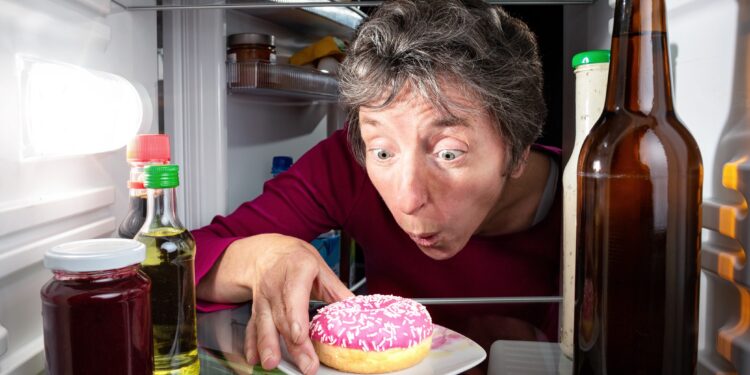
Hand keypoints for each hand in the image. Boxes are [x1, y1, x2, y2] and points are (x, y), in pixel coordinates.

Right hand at [199, 233, 352, 373]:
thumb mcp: (321, 268)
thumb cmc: (296, 260)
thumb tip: (358, 311)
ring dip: (268, 344)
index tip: (300, 335)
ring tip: (272, 363)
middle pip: (284, 316)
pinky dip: (252, 343)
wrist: (268, 252)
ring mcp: (263, 297)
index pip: (295, 293)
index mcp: (297, 268)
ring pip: (265, 322)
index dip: (296, 316)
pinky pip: (252, 326)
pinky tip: (254, 357)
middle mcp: (276, 283)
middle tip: (306, 363)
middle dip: (293, 343)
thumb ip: (338, 292)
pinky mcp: (256, 308)